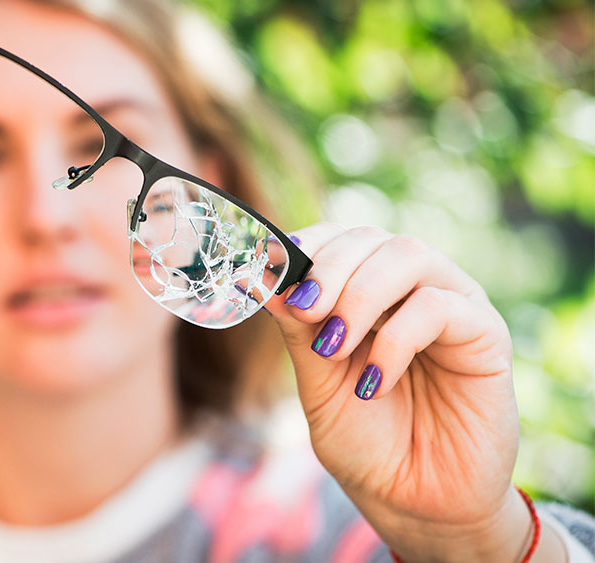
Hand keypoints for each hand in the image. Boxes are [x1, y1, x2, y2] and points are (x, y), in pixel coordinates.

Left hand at [265, 222, 537, 560]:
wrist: (412, 502)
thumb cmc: (365, 439)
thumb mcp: (318, 381)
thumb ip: (298, 329)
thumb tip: (263, 277)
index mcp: (368, 290)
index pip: (339, 238)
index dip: (306, 246)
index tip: (271, 272)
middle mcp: (411, 287)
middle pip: (371, 238)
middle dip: (327, 270)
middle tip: (304, 312)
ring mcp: (452, 305)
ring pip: (408, 255)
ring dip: (360, 295)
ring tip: (333, 346)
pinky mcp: (486, 335)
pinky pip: (440, 307)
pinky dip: (396, 339)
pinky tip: (375, 382)